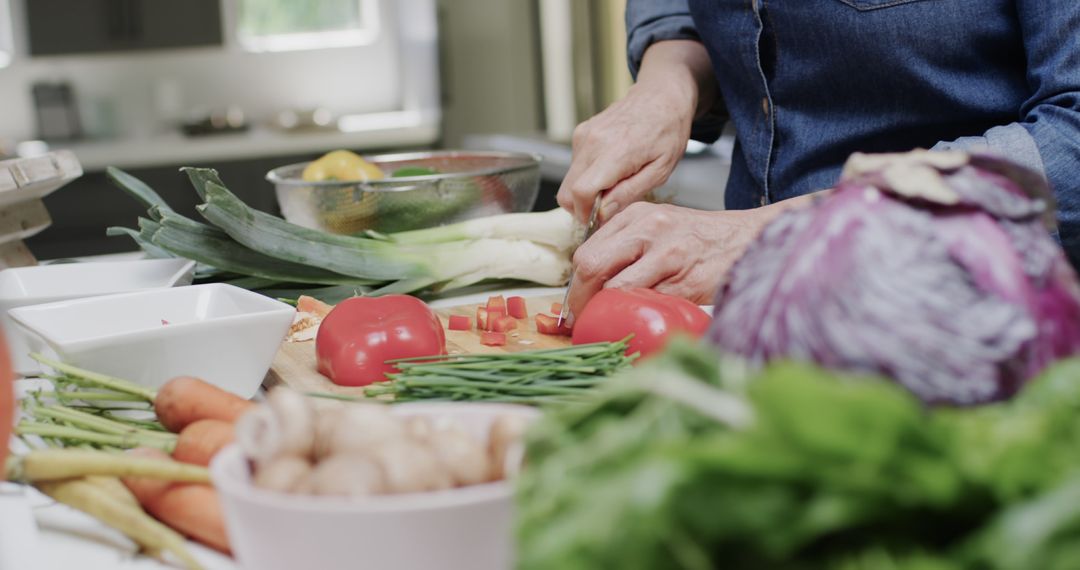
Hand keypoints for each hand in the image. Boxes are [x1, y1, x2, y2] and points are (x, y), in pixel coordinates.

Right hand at [556, 41, 716, 222]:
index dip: (585, 214)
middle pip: (566, 191)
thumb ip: (629, 194)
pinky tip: (611, 167)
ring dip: (586, 191)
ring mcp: (583, 136)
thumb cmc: (667, 131)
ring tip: (615, 183)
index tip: (598, 221)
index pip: (581, 192)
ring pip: (568, 181)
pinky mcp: (580, 133)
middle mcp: (592, 142)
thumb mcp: (660, 170)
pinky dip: (587, 175)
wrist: (661, 95)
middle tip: (607, 207)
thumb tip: (602, 215)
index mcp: (615, 152)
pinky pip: (574, 166)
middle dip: (582, 208)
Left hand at [565, 202, 791, 320]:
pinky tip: (642, 321)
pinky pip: (649, 305)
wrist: (747, 239)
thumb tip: (590, 281)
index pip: (587, 251)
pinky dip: (641, 317)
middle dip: (581, 300)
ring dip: (609, 313)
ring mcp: (668, 255)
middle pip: (592, 266)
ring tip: (609, 324)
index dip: (576, 285)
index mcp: (636, 215)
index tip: (574, 304)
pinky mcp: (686, 281)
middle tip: (582, 319)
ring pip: (617, 290)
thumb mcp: (658, 225)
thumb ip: (625, 245)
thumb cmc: (699, 238)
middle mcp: (649, 230)